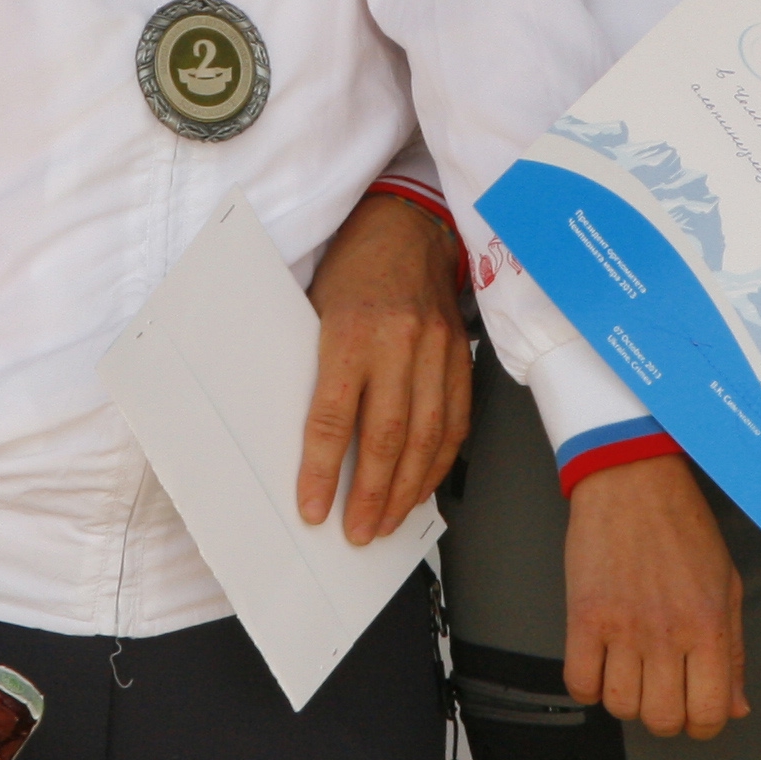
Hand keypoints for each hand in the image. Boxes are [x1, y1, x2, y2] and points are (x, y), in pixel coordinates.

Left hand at [301, 191, 473, 544]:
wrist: (407, 228)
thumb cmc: (351, 270)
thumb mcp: (313, 308)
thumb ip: (313, 367)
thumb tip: (300, 439)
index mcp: (351, 330)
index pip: (335, 416)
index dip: (324, 470)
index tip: (314, 508)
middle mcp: (399, 342)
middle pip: (388, 437)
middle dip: (372, 494)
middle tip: (357, 532)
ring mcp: (436, 350)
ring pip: (428, 437)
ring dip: (408, 490)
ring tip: (387, 522)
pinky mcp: (460, 355)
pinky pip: (456, 421)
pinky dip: (440, 463)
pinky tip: (422, 488)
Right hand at [562, 453, 746, 740]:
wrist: (633, 481)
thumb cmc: (684, 528)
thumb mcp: (727, 585)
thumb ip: (733, 651)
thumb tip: (738, 707)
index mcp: (709, 626)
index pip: (712, 713)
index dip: (704, 723)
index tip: (694, 709)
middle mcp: (668, 633)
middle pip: (663, 719)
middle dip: (664, 716)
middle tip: (660, 690)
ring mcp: (622, 627)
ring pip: (621, 707)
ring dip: (625, 699)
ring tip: (628, 671)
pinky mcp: (583, 616)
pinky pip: (580, 683)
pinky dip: (589, 685)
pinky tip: (599, 663)